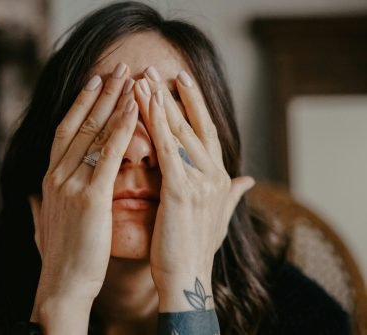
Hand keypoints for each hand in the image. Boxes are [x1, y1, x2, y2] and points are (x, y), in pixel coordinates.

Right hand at [28, 63, 137, 331]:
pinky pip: (109, 155)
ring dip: (113, 101)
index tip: (95, 81)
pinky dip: (121, 129)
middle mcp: (59, 174)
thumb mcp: (49, 220)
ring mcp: (72, 184)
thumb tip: (39, 192)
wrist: (62, 285)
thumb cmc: (64, 254)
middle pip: (81, 123)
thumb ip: (45, 200)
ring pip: (95, 133)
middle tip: (117, 67)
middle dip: (100, 92)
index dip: (81, 103)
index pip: (67, 130)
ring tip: (130, 77)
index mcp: (52, 177)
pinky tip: (134, 109)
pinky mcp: (90, 197)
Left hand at [135, 67, 254, 310]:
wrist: (188, 278)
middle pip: (194, 125)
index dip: (194, 106)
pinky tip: (142, 104)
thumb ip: (234, 194)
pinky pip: (166, 149)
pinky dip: (155, 123)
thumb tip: (249, 180)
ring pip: (179, 131)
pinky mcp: (181, 190)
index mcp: (220, 178)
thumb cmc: (196, 248)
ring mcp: (200, 181)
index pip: (206, 133)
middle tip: (158, 70)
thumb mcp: (219, 217)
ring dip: (161, 102)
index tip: (180, 84)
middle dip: (175, 96)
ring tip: (144, 78)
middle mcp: (215, 175)